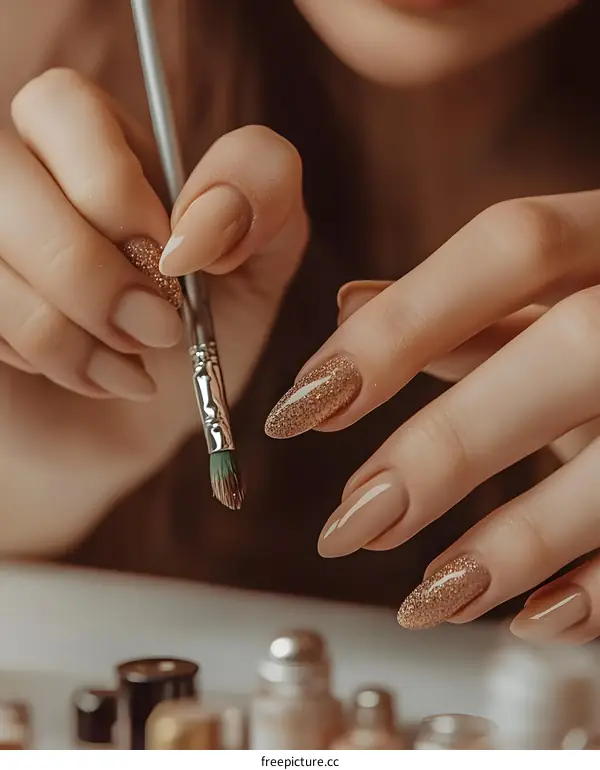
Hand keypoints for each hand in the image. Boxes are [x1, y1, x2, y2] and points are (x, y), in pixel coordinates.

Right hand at [0, 68, 305, 553]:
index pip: (60, 104)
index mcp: (93, 147)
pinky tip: (82, 372)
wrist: (143, 425)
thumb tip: (195, 220)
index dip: (108, 185)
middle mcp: (23, 180)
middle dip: (88, 268)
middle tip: (156, 329)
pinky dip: (44, 359)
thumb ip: (261, 196)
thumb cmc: (197, 337)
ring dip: (70, 329)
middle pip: (1, 172)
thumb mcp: (259, 262)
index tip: (172, 260)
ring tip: (129, 362)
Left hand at [265, 192, 599, 642]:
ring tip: (426, 599)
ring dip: (516, 539)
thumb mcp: (564, 299)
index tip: (305, 403)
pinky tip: (531, 620)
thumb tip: (348, 304)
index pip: (510, 245)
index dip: (400, 325)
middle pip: (571, 344)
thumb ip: (469, 308)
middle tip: (351, 525)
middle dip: (449, 443)